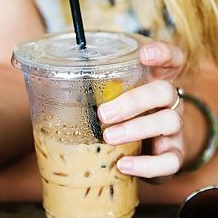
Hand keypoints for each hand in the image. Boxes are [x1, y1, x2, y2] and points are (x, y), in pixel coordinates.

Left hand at [97, 41, 184, 179]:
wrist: (151, 151)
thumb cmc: (125, 117)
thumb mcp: (115, 97)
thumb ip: (95, 88)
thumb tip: (41, 84)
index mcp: (156, 80)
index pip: (172, 58)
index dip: (162, 53)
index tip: (144, 54)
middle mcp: (170, 102)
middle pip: (164, 91)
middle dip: (133, 101)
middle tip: (103, 113)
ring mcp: (175, 129)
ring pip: (168, 122)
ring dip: (136, 129)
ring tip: (109, 137)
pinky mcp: (174, 155)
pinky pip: (170, 161)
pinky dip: (146, 164)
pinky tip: (124, 164)